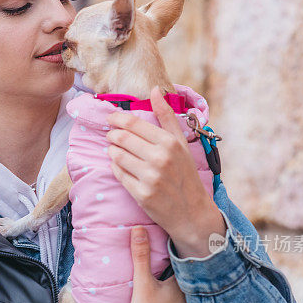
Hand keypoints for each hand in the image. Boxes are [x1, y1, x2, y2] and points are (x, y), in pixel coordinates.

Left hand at [106, 86, 225, 256]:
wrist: (191, 212)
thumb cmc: (185, 174)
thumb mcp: (181, 143)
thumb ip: (167, 116)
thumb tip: (154, 89)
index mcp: (170, 143)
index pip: (134, 124)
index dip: (117, 119)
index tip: (110, 118)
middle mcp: (160, 159)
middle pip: (122, 138)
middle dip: (112, 134)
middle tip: (111, 135)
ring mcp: (150, 178)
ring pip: (117, 156)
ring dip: (111, 150)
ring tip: (114, 150)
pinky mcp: (141, 195)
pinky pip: (118, 174)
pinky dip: (115, 168)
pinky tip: (120, 166)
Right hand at [125, 226, 193, 302]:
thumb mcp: (142, 284)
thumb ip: (141, 256)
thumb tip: (138, 229)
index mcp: (186, 285)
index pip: (188, 261)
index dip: (183, 249)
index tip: (183, 235)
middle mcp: (194, 298)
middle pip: (191, 276)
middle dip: (186, 265)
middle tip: (183, 247)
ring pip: (192, 291)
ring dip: (188, 283)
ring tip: (182, 270)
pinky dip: (187, 299)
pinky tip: (179, 298)